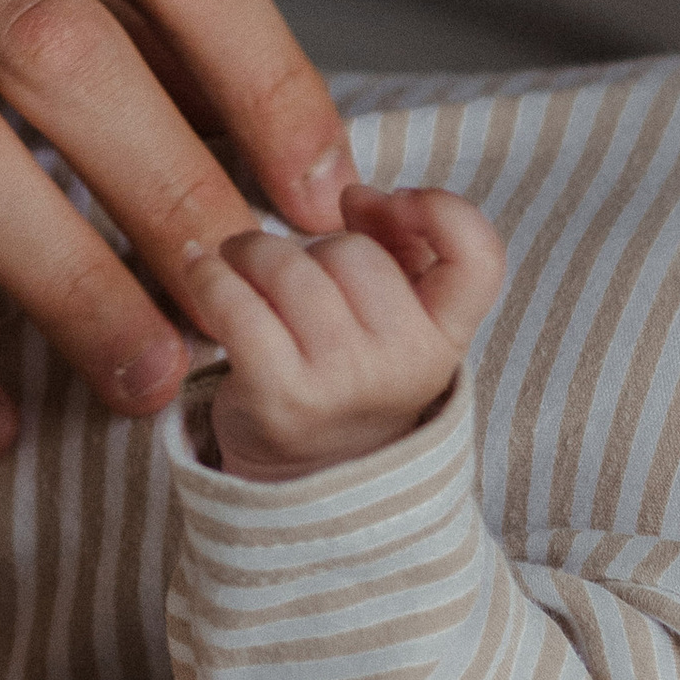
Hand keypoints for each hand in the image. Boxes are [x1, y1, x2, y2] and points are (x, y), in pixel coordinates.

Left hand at [188, 187, 504, 479]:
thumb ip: (398, 247)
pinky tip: (202, 269)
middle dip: (314, 244)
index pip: (477, 259)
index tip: (389, 200)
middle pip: (353, 250)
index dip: (441, 211)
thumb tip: (356, 195)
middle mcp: (405, 364)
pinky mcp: (278, 395)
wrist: (305, 483)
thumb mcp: (396, 319)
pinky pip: (235, 302)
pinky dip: (209, 275)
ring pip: (290, 266)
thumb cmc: (349, 375)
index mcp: (445, 340)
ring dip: (251, 252)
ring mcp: (343, 382)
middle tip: (293, 265)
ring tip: (241, 264)